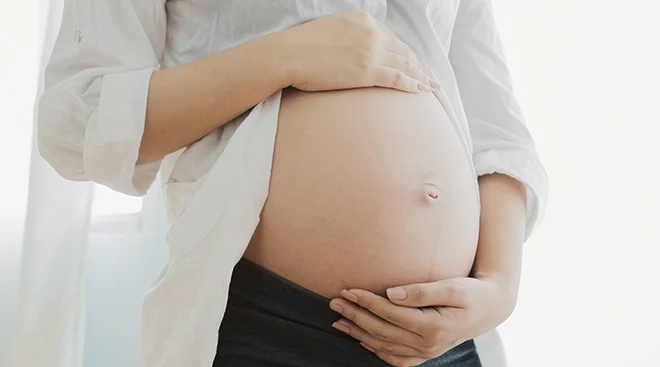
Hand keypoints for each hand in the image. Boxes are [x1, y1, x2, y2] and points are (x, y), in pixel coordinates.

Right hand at [276, 10, 438, 92]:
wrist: (288, 54)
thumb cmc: (300, 46)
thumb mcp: (330, 30)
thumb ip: (348, 36)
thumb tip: (353, 50)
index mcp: (363, 20)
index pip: (390, 37)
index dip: (405, 52)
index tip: (413, 61)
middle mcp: (371, 32)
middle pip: (402, 50)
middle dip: (418, 64)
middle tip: (429, 75)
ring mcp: (371, 51)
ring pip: (405, 64)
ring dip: (421, 76)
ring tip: (431, 86)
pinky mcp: (368, 71)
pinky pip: (397, 78)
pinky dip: (412, 84)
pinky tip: (421, 91)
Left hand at [328, 276, 516, 366]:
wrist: (491, 308)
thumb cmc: (472, 292)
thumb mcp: (452, 286)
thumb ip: (422, 291)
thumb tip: (391, 293)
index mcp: (432, 327)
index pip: (389, 313)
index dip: (366, 301)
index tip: (347, 290)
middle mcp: (427, 344)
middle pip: (381, 331)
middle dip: (355, 316)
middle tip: (334, 303)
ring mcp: (426, 352)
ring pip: (384, 346)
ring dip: (358, 333)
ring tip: (338, 321)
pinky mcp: (425, 353)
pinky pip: (396, 358)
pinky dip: (376, 350)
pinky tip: (361, 340)